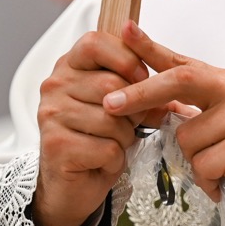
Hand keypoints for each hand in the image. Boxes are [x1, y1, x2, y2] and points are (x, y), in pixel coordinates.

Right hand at [34, 29, 154, 225]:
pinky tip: (101, 160)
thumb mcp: (121, 104)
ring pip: (112, 118)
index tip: (141, 77)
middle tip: (128, 123)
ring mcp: (52, 115)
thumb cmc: (96, 138)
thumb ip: (142, 85)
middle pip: (111, 84)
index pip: (96, 42)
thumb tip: (172, 78)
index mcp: (69, 67)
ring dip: (124, 137)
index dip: (126, 59)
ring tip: (111, 143)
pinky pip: (107, 147)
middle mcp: (55, 86)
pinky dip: (115, 158)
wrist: (72, 184)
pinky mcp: (56, 145)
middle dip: (133, 109)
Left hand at [104, 22, 224, 225]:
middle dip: (141, 94)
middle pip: (179, 82)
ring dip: (195, 162)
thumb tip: (151, 103)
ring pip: (186, 138)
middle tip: (111, 104)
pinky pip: (202, 164)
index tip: (125, 30)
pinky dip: (208, 180)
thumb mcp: (224, 123)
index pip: (183, 63)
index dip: (151, 47)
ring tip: (219, 169)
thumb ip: (194, 109)